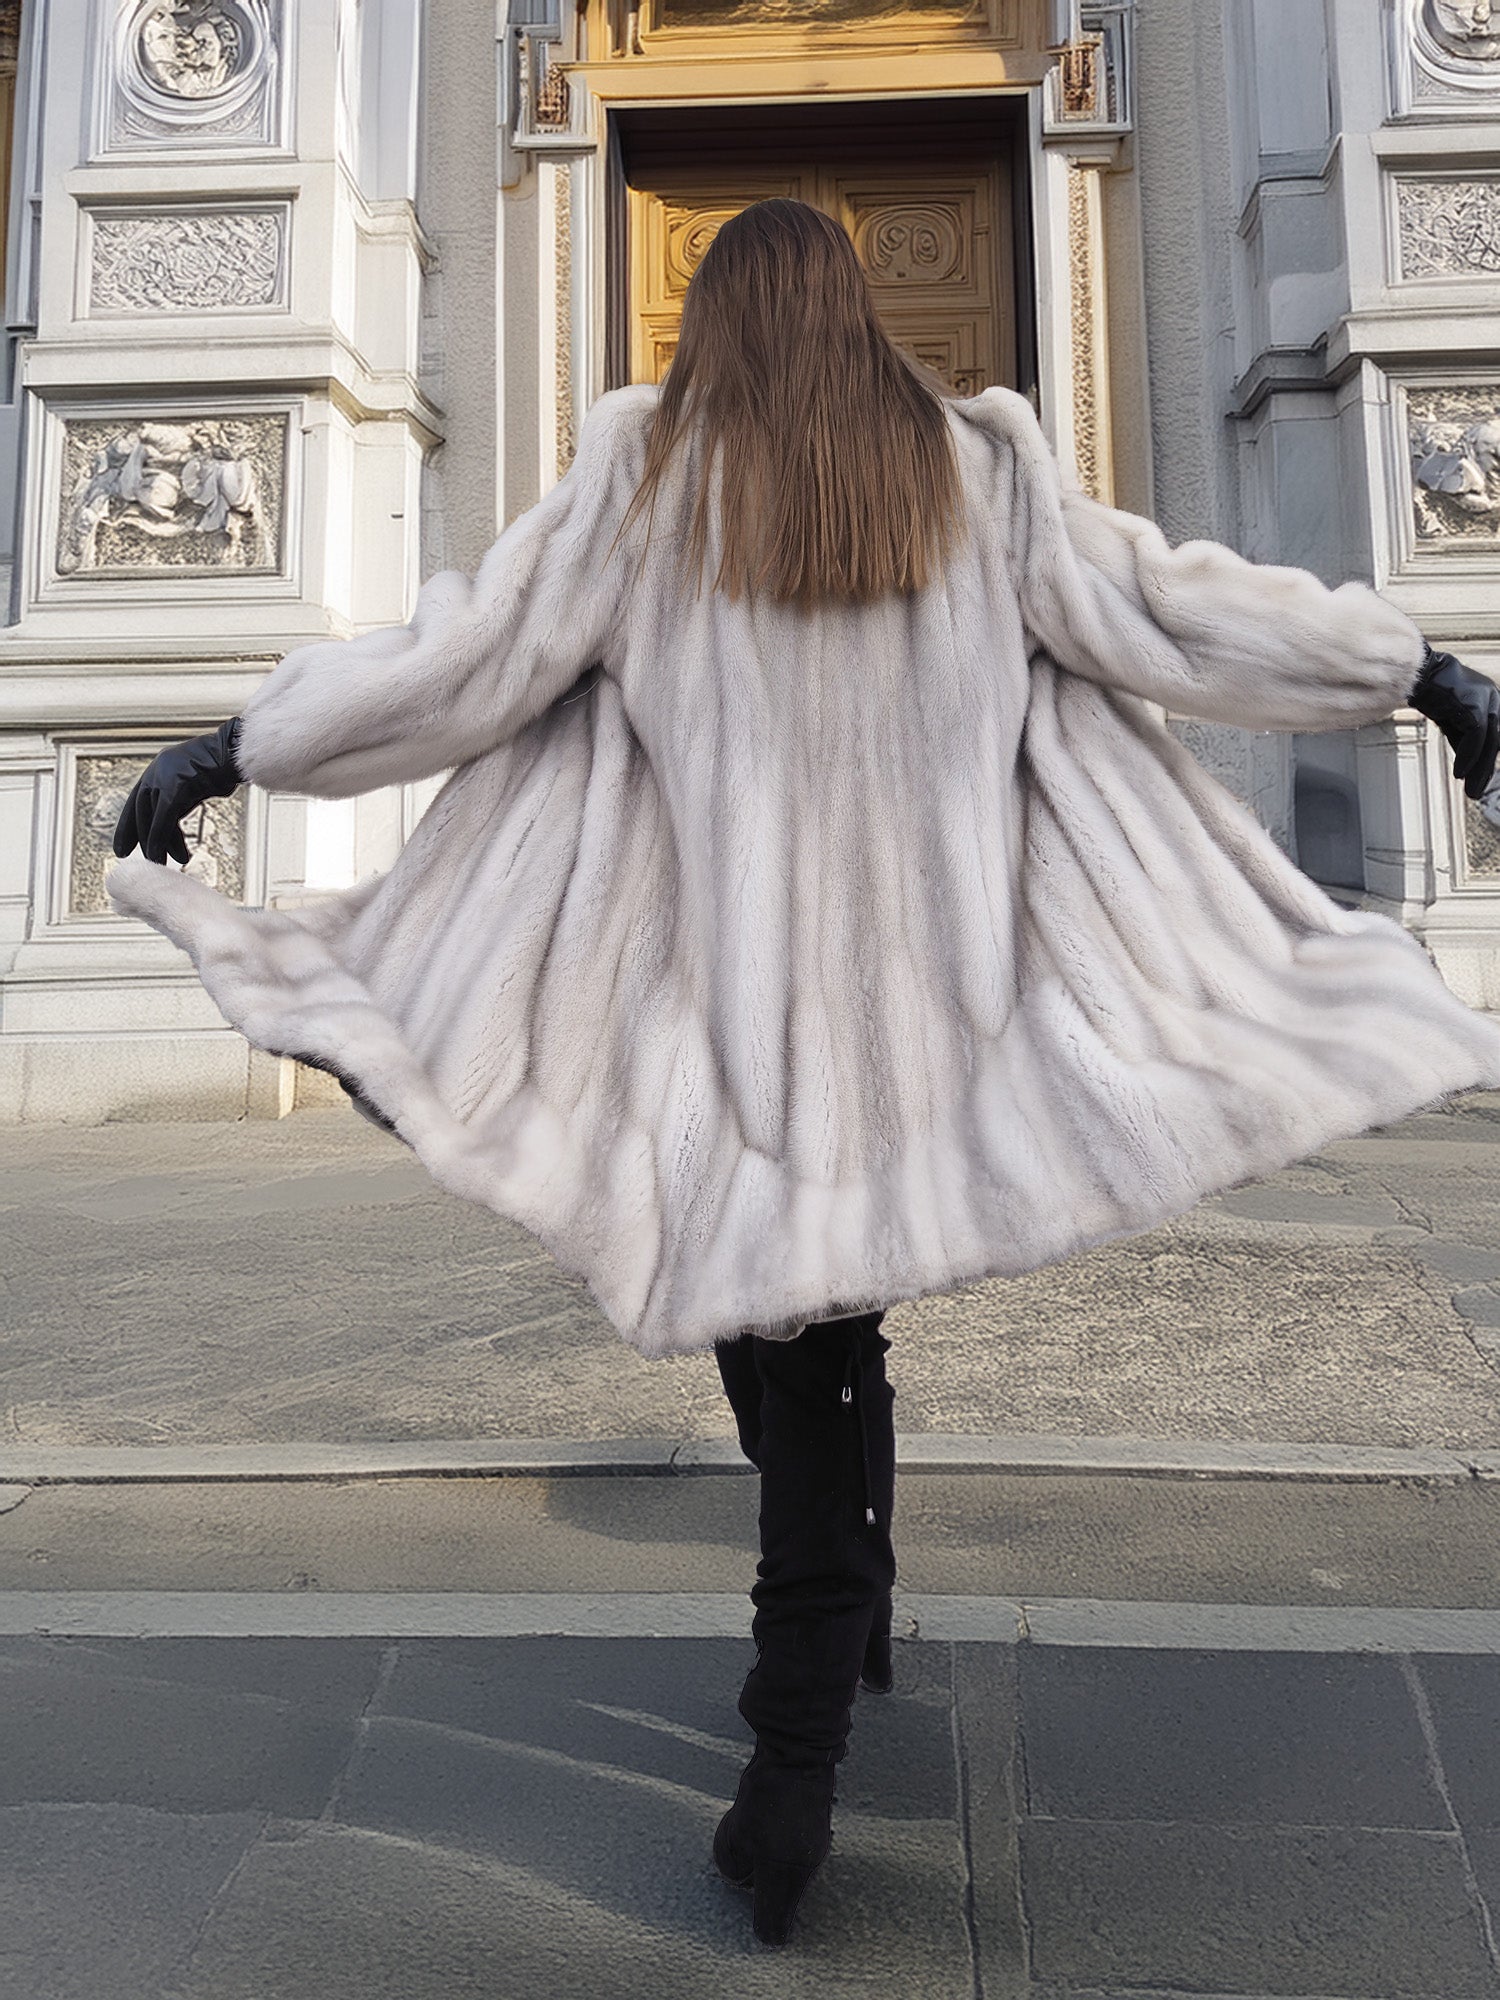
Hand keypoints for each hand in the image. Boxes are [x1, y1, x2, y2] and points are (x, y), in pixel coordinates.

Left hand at [111, 717, 243, 865]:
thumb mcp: (197, 783)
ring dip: (155, 843)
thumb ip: (183, 796)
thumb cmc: (224, 767)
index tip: (125, 843)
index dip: (129, 824)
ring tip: (161, 861)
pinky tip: (166, 854)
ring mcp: (165, 777)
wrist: (236, 752)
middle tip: (144, 857)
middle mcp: (158, 770)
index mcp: (160, 767)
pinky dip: (161, 838)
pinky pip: (163, 818)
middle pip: (140, 810)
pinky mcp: (175, 787)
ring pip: (151, 816)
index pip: (137, 799)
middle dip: (138, 836)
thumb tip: (176, 815)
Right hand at [1409, 646, 1499, 799]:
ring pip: (1489, 742)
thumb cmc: (1433, 692)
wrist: (1417, 674)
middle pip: (1495, 742)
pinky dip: (1467, 758)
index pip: (1496, 738)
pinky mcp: (1474, 704)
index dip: (1488, 761)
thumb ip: (1463, 739)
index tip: (1482, 779)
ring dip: (1478, 769)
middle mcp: (1494, 699)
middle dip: (1485, 770)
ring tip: (1469, 788)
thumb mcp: (1452, 721)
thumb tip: (1467, 765)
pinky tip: (1459, 773)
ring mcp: (1487, 699)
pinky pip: (1475, 737)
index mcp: (1492, 701)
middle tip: (1475, 791)